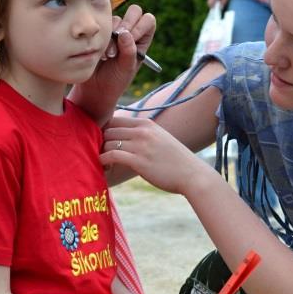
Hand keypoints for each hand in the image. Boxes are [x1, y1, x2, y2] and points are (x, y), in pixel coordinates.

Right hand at [67, 5, 155, 125]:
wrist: (94, 87)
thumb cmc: (115, 80)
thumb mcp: (126, 68)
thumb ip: (128, 51)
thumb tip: (125, 33)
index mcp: (143, 40)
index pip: (148, 20)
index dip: (140, 26)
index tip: (131, 39)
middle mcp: (131, 32)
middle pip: (135, 11)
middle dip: (127, 23)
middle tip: (119, 38)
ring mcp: (115, 30)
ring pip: (116, 18)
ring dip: (112, 35)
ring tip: (109, 55)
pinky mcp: (100, 32)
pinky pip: (101, 24)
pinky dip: (101, 36)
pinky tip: (100, 53)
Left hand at [100, 116, 215, 195]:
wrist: (192, 175)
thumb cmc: (175, 161)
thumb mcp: (160, 139)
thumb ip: (143, 135)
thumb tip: (125, 138)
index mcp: (147, 124)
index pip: (114, 119)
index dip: (104, 130)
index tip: (103, 143)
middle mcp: (142, 131)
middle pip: (108, 130)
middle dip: (100, 142)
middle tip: (100, 154)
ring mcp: (140, 145)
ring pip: (107, 142)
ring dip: (100, 153)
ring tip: (103, 163)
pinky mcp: (138, 161)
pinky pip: (111, 155)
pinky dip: (103, 161)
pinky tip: (104, 168)